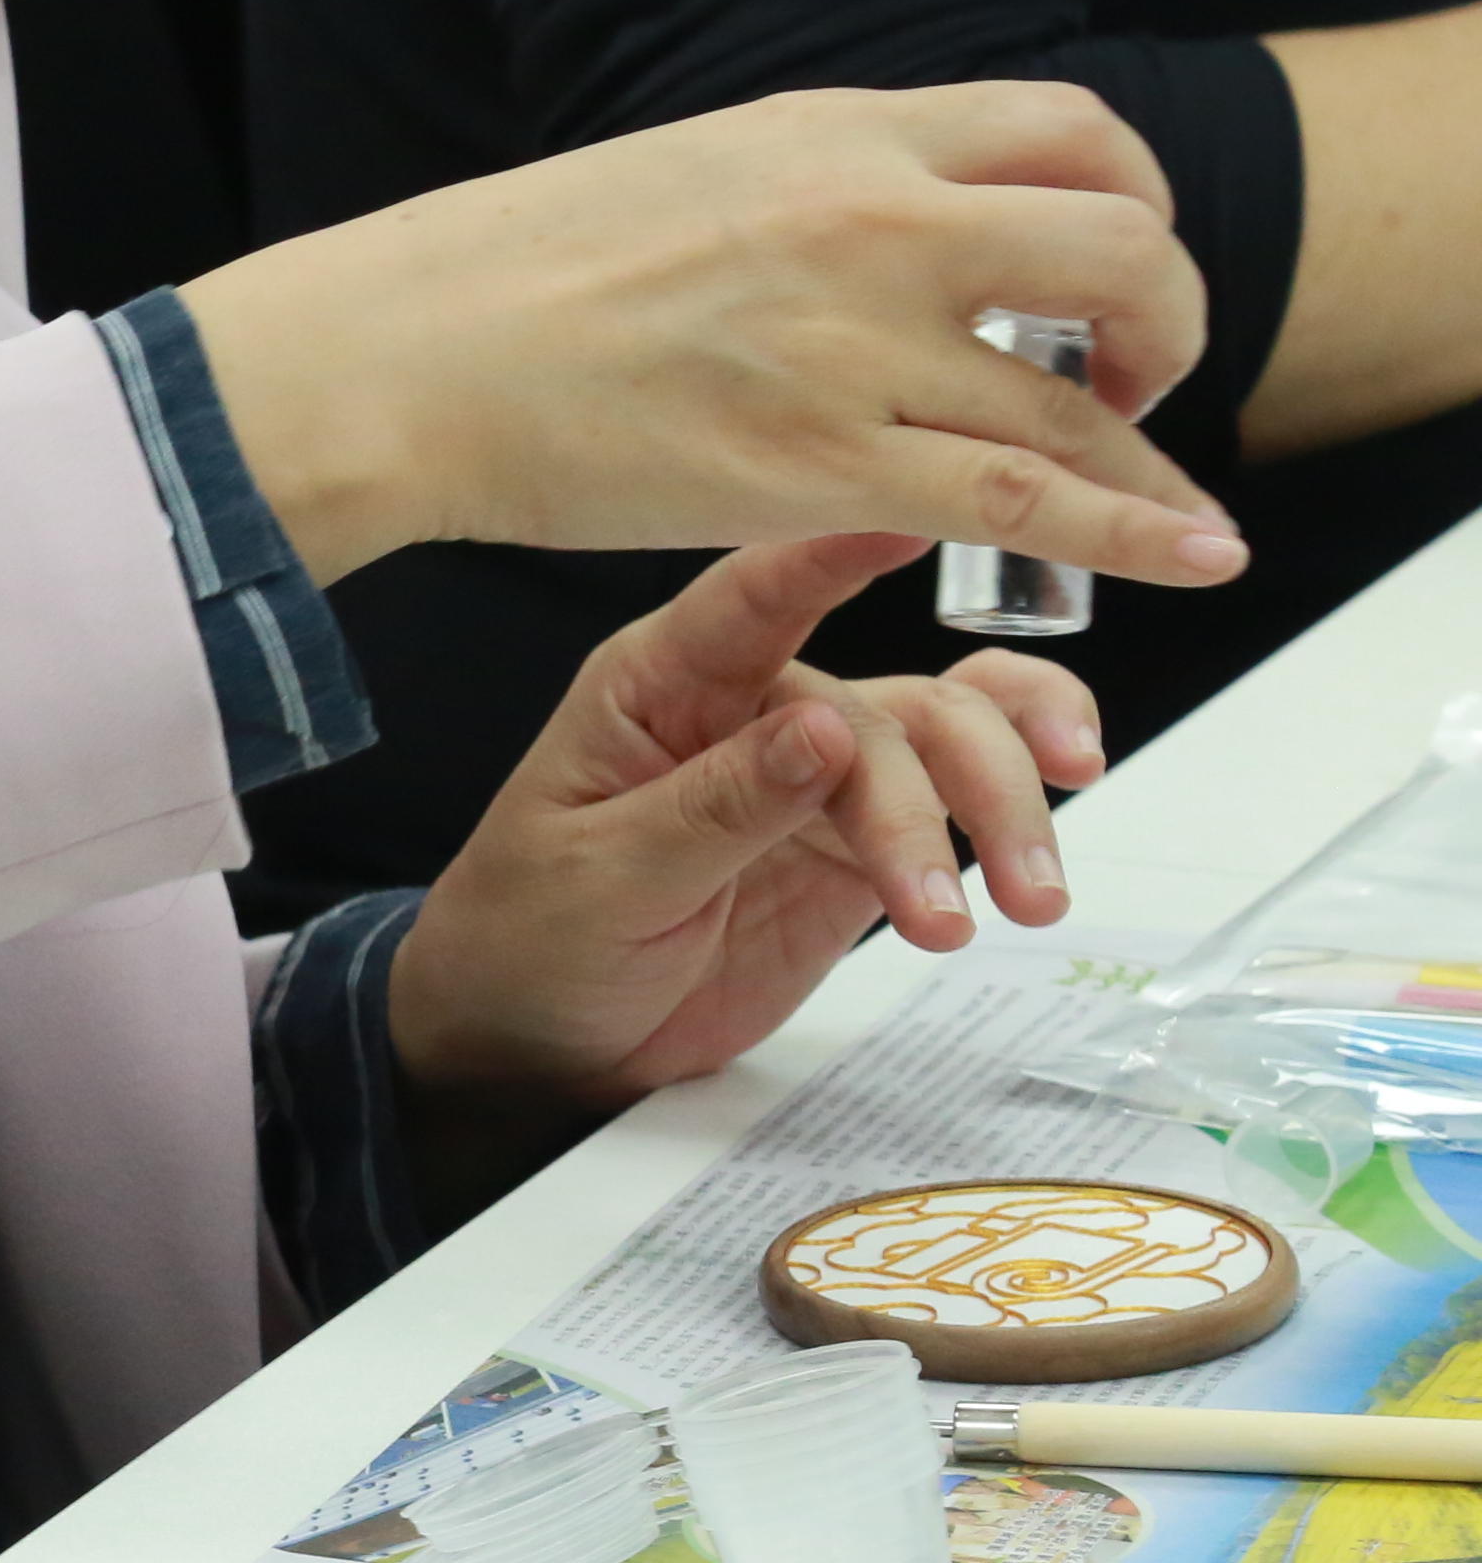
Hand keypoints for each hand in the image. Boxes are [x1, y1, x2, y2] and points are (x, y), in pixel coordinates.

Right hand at [172, 84, 1248, 591]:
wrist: (396, 354)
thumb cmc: (500, 278)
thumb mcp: (687, 174)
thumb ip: (807, 193)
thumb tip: (874, 231)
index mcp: (838, 137)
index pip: (1071, 131)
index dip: (1128, 203)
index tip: (1103, 271)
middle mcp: (872, 223)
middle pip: (1122, 244)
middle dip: (1162, 318)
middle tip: (1125, 380)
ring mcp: (851, 345)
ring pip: (1084, 393)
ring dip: (1148, 454)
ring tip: (1174, 509)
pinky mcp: (817, 467)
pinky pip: (1025, 499)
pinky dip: (1135, 530)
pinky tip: (1198, 556)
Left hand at [390, 534, 1108, 1114]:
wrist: (539, 1044)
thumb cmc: (529, 940)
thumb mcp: (601, 880)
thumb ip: (715, 807)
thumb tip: (829, 729)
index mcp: (661, 685)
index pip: (756, 596)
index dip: (841, 550)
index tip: (921, 518)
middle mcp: (750, 707)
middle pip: (891, 703)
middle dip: (957, 786)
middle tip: (987, 886)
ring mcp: (815, 772)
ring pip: (948, 743)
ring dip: (1003, 811)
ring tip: (1026, 902)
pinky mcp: (857, 840)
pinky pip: (957, 797)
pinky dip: (1007, 819)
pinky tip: (1033, 869)